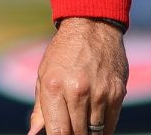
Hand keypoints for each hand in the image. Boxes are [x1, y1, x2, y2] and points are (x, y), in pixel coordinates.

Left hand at [28, 16, 127, 134]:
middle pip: (78, 134)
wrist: (92, 26)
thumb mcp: (44, 75)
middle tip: (72, 130)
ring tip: (83, 128)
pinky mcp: (117, 92)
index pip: (58, 132)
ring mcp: (100, 93)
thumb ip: (40, 108)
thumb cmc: (63, 53)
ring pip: (96, 132)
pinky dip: (104, 128)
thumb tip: (33, 133)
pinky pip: (111, 123)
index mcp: (54, 87)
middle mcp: (78, 91)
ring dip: (89, 134)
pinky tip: (96, 124)